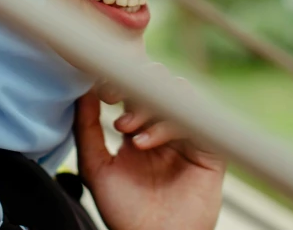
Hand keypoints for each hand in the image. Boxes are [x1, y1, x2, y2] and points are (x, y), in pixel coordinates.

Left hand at [74, 73, 224, 229]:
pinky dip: (167, 124)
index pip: (134, 88)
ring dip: (148, 106)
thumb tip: (83, 91)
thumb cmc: (124, 212)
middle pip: (158, 84)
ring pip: (177, 95)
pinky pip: (195, 120)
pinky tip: (144, 142)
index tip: (102, 92)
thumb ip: (87, 128)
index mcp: (139, 126)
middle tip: (113, 104)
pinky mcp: (209, 150)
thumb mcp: (96, 167)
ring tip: (127, 130)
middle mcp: (164, 126)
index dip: (120, 81)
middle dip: (134, 89)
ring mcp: (188, 136)